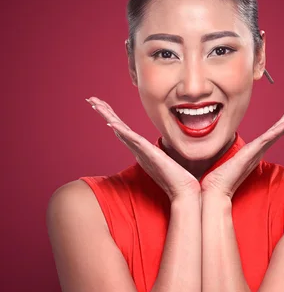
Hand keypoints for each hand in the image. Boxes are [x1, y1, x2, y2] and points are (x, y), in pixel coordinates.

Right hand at [86, 97, 200, 201]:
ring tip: (95, 105)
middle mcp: (138, 150)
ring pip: (122, 131)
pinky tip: (112, 123)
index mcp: (141, 150)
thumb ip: (164, 149)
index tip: (101, 105)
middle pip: (118, 127)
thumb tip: (168, 143)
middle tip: (91, 100)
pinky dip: (122, 131)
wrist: (184, 192)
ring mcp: (142, 152)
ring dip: (108, 117)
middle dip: (104, 113)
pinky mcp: (150, 155)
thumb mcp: (169, 158)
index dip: (112, 117)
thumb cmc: (179, 177)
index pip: (124, 129)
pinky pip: (133, 140)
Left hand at [201, 93, 283, 198]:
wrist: (218, 189)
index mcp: (259, 146)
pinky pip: (267, 139)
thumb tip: (237, 145)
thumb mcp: (234, 157)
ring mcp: (258, 150)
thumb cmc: (224, 175)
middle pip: (283, 124)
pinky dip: (278, 131)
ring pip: (279, 129)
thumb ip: (240, 151)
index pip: (277, 126)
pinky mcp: (252, 153)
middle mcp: (262, 147)